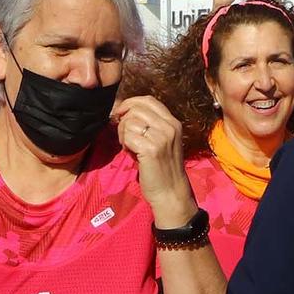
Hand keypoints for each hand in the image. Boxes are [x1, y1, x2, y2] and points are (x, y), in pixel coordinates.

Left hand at [110, 95, 193, 226]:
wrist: (171, 193)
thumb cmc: (162, 169)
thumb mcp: (161, 141)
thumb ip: (149, 125)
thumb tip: (122, 111)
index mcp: (173, 123)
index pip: (148, 100)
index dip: (130, 103)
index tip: (120, 114)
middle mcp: (169, 127)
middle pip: (136, 109)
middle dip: (123, 121)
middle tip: (124, 137)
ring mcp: (161, 137)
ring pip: (129, 122)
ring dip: (123, 134)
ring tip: (130, 147)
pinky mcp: (151, 149)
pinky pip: (128, 136)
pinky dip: (125, 145)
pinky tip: (132, 154)